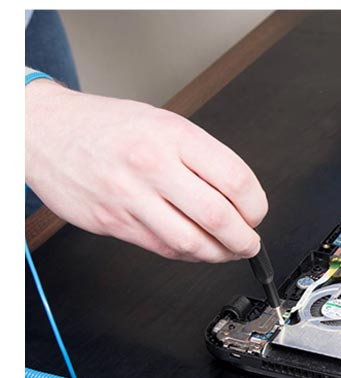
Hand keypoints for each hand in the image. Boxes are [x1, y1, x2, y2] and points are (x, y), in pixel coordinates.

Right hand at [26, 81, 267, 261]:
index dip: (255, 205)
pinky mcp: (114, 222)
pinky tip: (198, 249)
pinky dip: (188, 254)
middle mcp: (152, 165)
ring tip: (229, 250)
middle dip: (244, 239)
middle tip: (251, 242)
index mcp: (173, 135)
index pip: (234, 178)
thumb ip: (201, 158)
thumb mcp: (163, 122)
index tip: (257, 213)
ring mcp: (130, 197)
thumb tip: (238, 195)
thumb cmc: (107, 126)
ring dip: (218, 254)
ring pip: (190, 242)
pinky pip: (162, 248)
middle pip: (217, 216)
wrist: (46, 132)